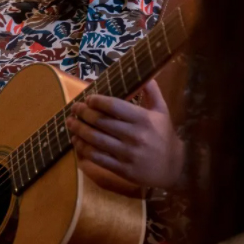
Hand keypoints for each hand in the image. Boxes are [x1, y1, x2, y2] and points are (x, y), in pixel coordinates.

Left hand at [65, 79, 184, 193]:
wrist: (173, 168)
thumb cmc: (165, 135)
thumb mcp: (162, 111)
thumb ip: (152, 92)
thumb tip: (145, 74)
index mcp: (143, 119)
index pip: (115, 106)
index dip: (98, 101)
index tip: (89, 98)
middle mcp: (134, 136)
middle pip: (101, 122)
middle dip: (84, 113)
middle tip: (74, 108)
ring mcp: (127, 154)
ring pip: (96, 140)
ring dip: (79, 130)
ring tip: (70, 123)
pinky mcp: (122, 169)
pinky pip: (98, 158)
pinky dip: (84, 149)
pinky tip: (77, 142)